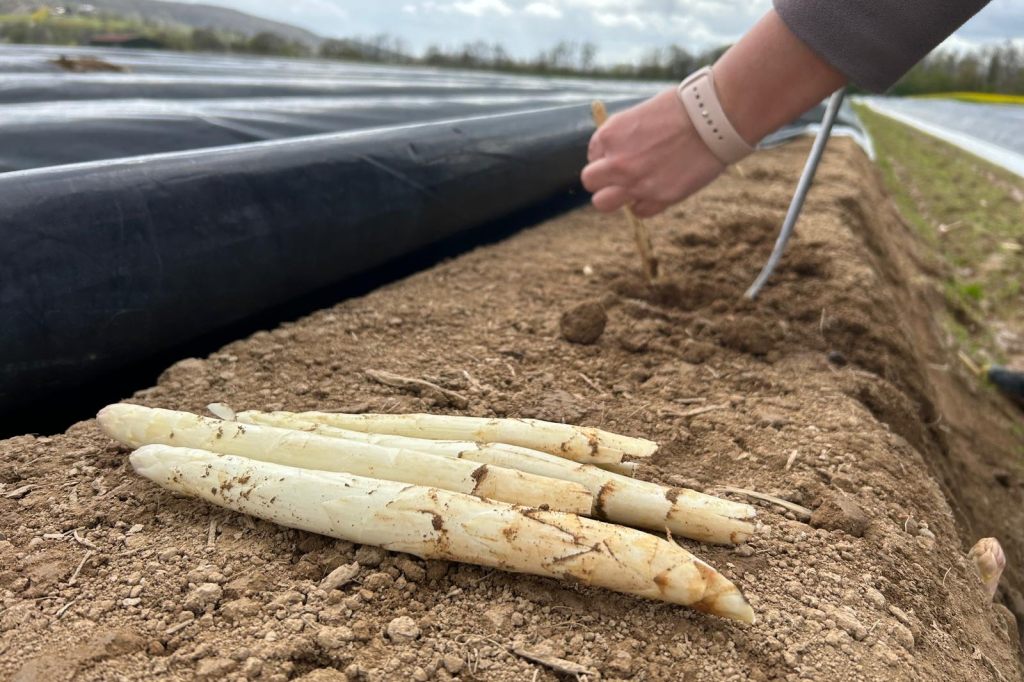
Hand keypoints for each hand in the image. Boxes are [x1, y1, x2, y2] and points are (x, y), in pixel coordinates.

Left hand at [581, 88, 725, 217]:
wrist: (715, 118)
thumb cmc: (683, 107)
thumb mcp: (641, 113)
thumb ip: (623, 135)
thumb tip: (616, 150)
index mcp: (610, 134)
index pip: (592, 155)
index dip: (607, 155)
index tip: (623, 153)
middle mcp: (617, 161)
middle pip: (590, 182)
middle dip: (602, 179)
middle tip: (621, 175)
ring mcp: (635, 183)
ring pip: (603, 203)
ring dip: (614, 197)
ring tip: (632, 188)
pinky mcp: (658, 198)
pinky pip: (638, 211)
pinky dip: (644, 204)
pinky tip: (656, 191)